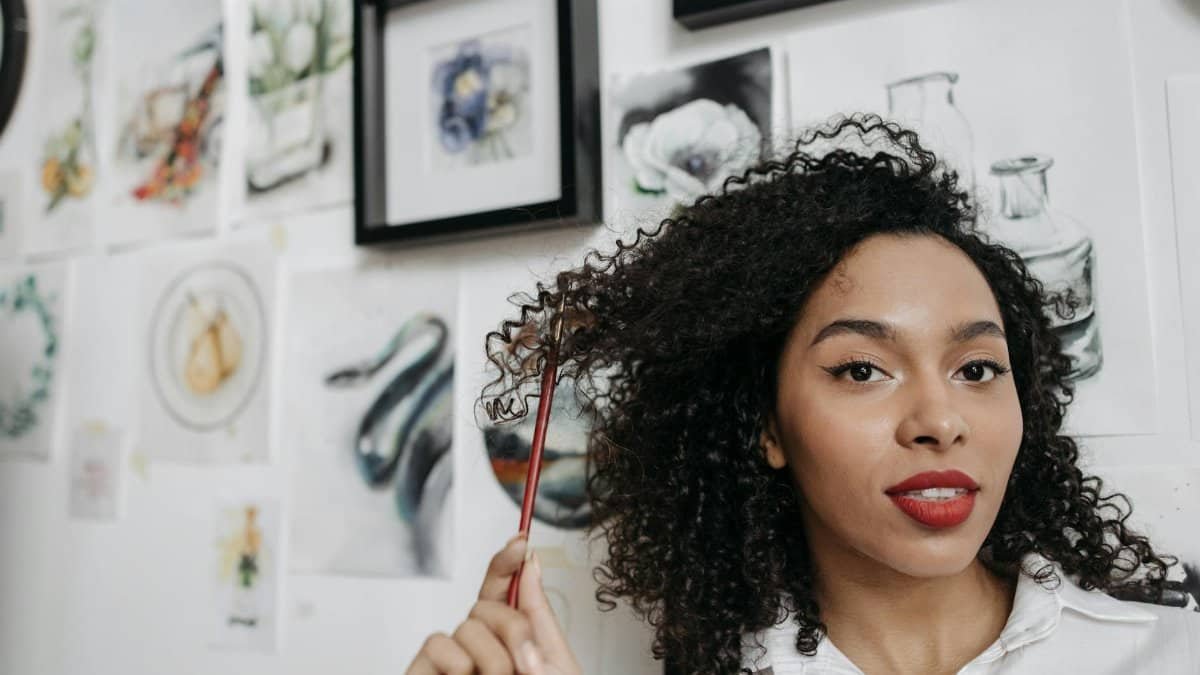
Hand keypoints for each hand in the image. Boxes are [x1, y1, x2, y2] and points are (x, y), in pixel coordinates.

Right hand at [406, 534, 582, 674]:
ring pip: (468, 624)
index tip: (520, 540)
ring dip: (494, 658)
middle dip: (514, 628)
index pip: (503, 590)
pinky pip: (439, 643)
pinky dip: (458, 666)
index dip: (507, 561)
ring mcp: (451, 661)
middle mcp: (478, 648)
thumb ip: (537, 615)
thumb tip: (530, 565)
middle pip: (488, 603)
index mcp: (512, 642)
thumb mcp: (551, 666)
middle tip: (526, 667)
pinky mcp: (424, 672)